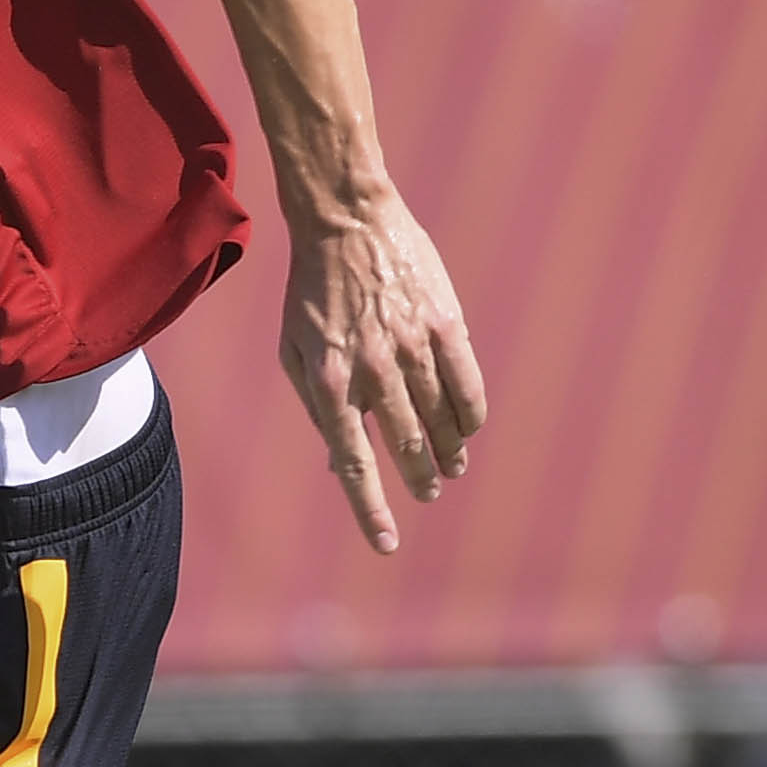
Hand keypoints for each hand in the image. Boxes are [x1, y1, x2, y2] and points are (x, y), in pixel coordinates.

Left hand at [280, 191, 485, 552]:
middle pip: (405, 445)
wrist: (345, 222)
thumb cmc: (313, 294)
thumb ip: (318, 405)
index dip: (371, 507)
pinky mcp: (446, 323)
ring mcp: (412, 346)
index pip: (353, 461)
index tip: (389, 544)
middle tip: (428, 491)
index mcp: (328, 380)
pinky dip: (471, 414)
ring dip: (448, 452)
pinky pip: (467, 383)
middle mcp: (372, 369)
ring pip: (441, 420)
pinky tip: (470, 429)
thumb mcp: (295, 351)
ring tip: (451, 468)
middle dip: (418, 478)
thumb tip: (339, 461)